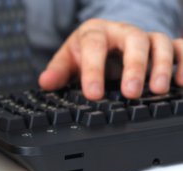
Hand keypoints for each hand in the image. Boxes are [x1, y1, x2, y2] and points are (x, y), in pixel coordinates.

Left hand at [39, 18, 182, 99]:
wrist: (103, 39)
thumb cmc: (85, 51)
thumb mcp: (68, 59)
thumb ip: (58, 71)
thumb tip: (45, 83)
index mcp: (95, 32)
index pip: (94, 47)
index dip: (94, 70)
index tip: (93, 95)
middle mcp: (122, 31)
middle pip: (133, 40)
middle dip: (134, 66)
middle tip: (131, 93)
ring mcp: (143, 37)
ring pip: (158, 43)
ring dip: (161, 66)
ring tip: (157, 90)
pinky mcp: (160, 46)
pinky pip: (179, 48)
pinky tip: (181, 82)